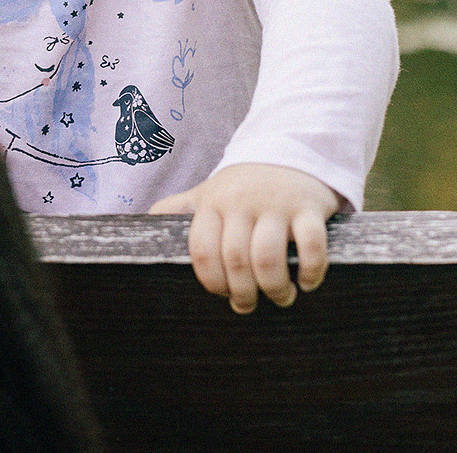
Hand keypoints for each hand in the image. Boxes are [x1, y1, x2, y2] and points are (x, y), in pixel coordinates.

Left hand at [149, 164, 338, 312]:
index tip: (222, 294)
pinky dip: (311, 271)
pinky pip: (311, 245)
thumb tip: (145, 224)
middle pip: (235, 259)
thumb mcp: (207, 191)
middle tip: (249, 304)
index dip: (211, 281)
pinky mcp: (309, 208)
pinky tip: (308, 283)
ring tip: (281, 298)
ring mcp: (276, 205)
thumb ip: (178, 208)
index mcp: (212, 203)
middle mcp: (241, 203)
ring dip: (275, 288)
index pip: (202, 250)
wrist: (291, 151)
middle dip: (242, 292)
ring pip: (268, 257)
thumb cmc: (243, 185)